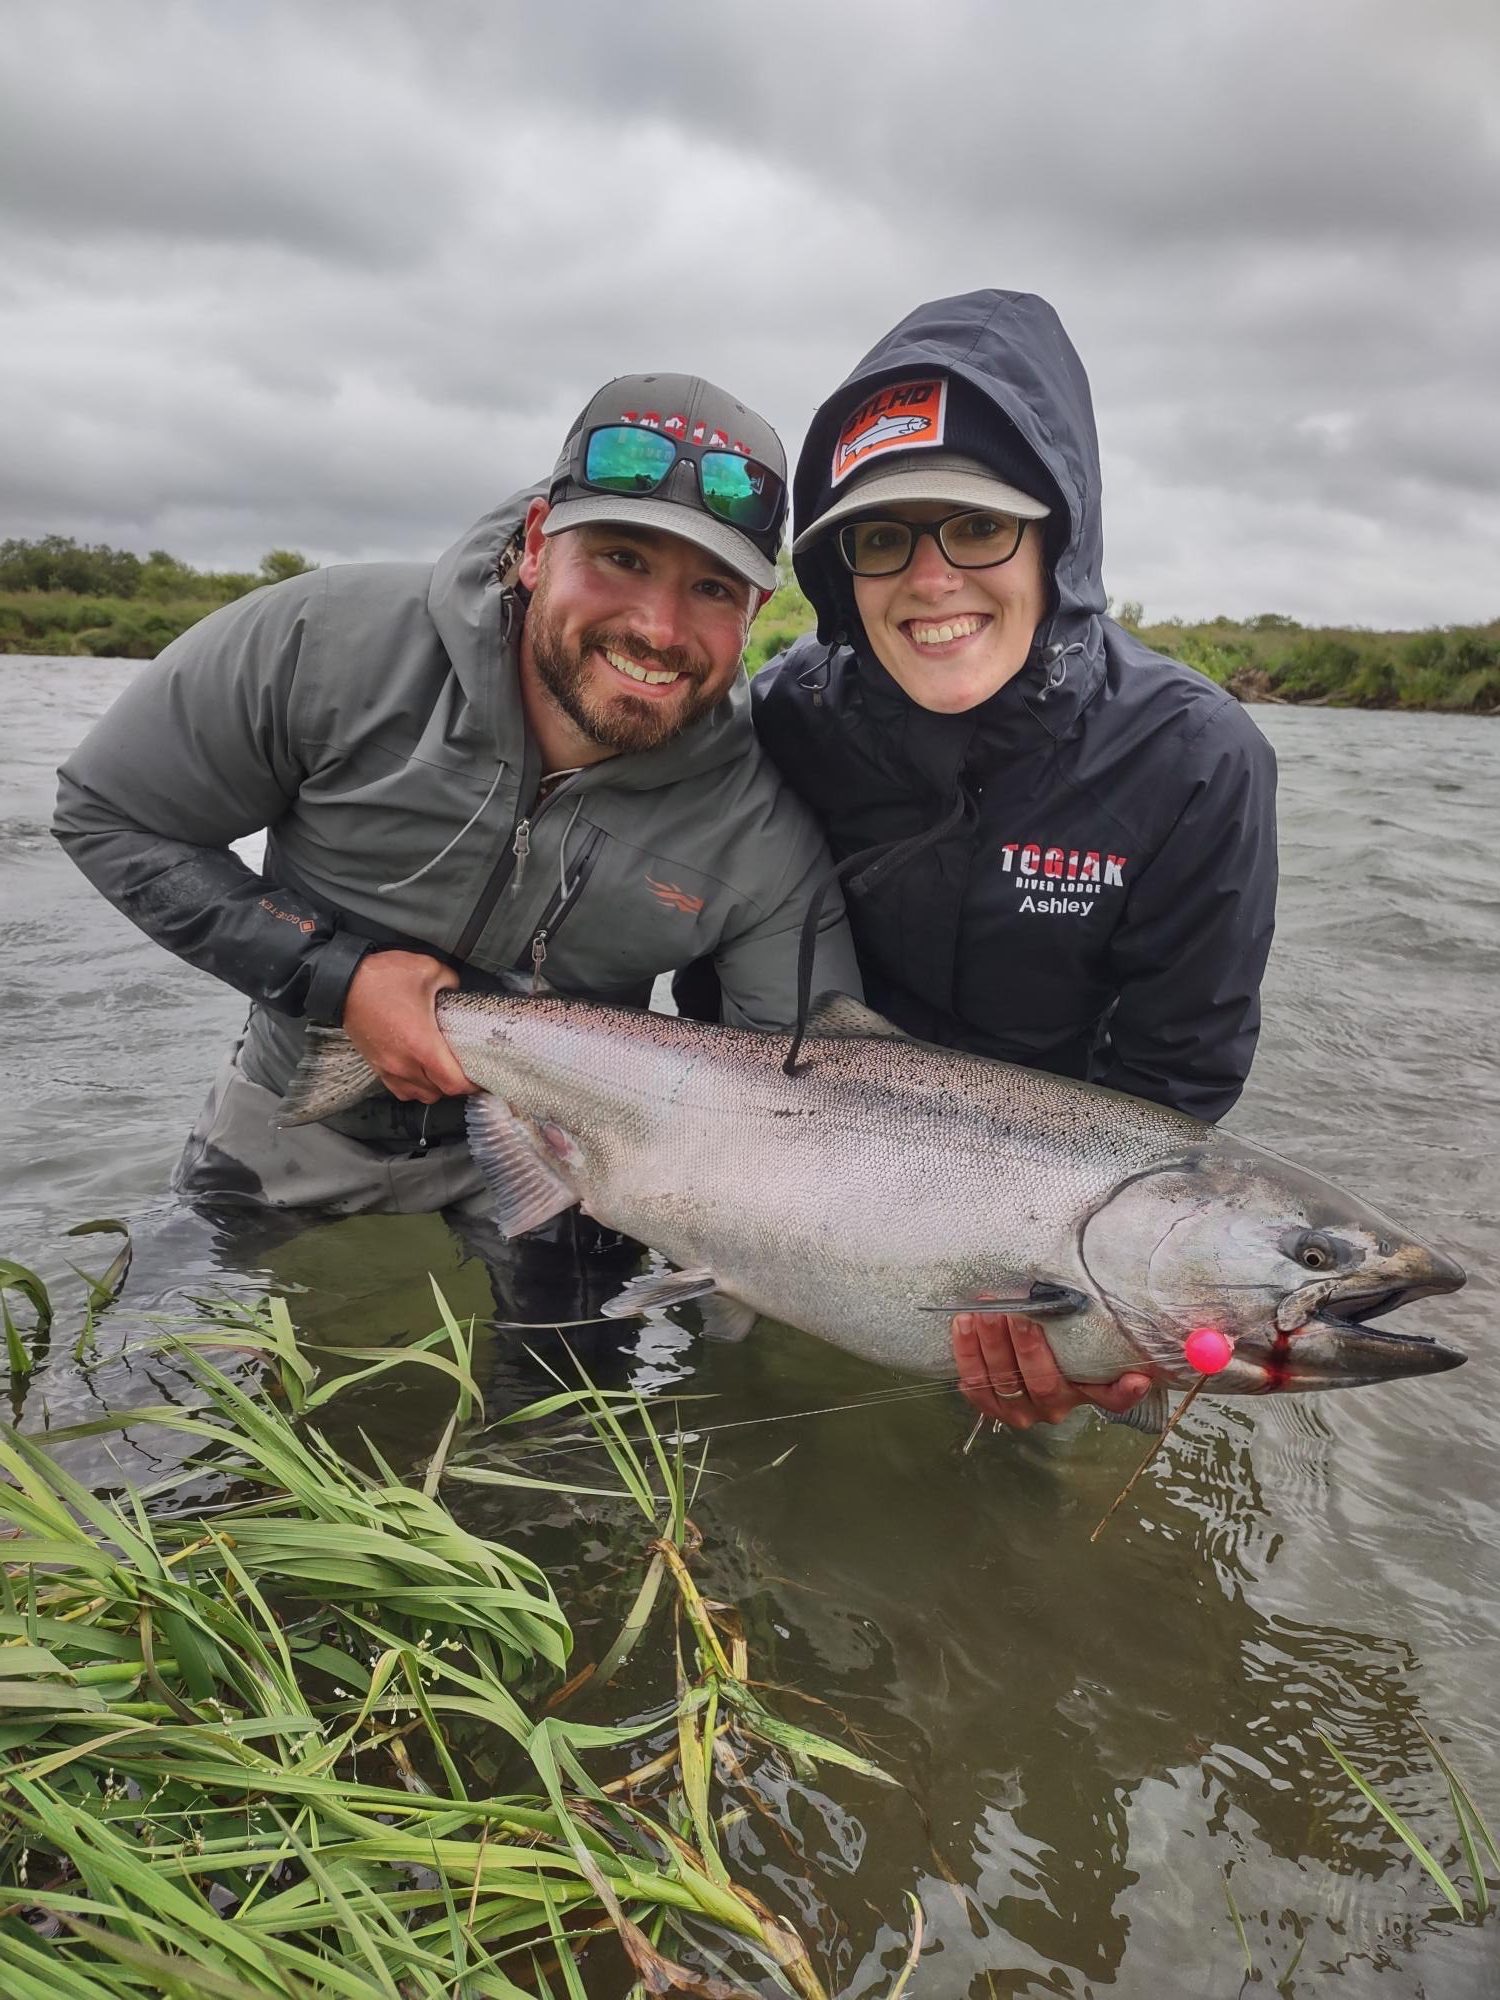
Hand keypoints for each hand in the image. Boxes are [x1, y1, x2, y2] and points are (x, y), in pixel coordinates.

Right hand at [341, 951, 476, 1103]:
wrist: (342, 983)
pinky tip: (421, 1072)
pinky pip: (401, 1090)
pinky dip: (415, 1087)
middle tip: (466, 1069)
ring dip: (435, 1088)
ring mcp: (388, 1068)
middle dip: (456, 1085)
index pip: (453, 1084)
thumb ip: (452, 983)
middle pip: (439, 1093)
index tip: (481, 1076)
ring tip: (443, 1071)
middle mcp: (404, 1063)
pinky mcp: (376, 1066)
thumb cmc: (382, 978)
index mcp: (421, 1044)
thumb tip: (459, 991)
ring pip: (420, 1095)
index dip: (472, 1085)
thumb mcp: (428, 969)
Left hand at [953, 1311, 1153, 1430]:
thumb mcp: (1079, 1344)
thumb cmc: (1057, 1348)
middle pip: (1041, 1382)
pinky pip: (973, 1382)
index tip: (1137, 1378)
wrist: (1019, 1368)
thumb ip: (1100, 1339)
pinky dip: (965, 1352)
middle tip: (1014, 1311)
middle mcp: (1052, 1409)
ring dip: (989, 1344)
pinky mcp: (988, 1405)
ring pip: (1002, 1381)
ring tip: (982, 1311)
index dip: (1123, 1392)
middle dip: (1026, 1345)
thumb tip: (1138, 1345)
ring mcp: (1017, 1410)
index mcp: (1083, 1394)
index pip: (1109, 1397)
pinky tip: (962, 1324)